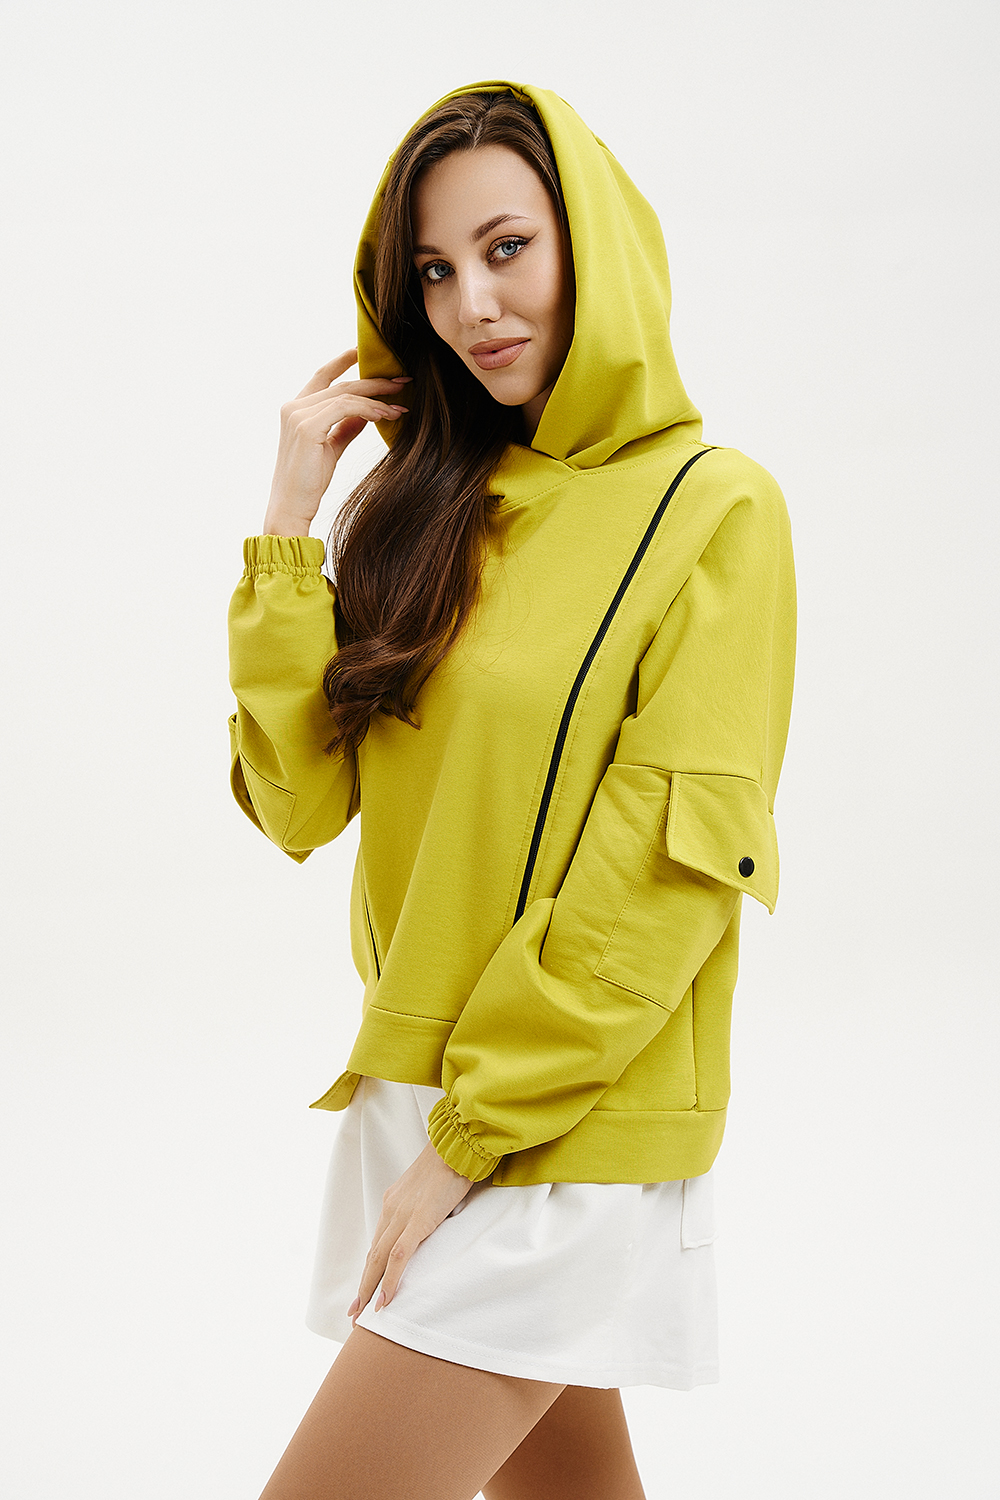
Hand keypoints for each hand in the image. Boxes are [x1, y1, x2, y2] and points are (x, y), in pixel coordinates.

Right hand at [262, 348, 410, 534]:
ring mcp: (297, 415)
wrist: (291, 508)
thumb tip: (367, 414)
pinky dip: (368, 409)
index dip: (343, 361)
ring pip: (346, 393)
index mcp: (295, 409)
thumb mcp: (331, 448)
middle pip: (342, 383)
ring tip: (400, 405)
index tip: (365, 352)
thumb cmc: (308, 482)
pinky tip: (385, 416)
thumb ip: (345, 427)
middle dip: (375, 381)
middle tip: (402, 381)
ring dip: (378, 398)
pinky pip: (345, 408)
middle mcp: (293, 407)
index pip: (323, 375)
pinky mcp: (306, 427)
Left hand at [348, 1141, 474, 1326]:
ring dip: (369, 1289)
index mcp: (394, 1201)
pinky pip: (399, 1257)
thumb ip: (428, 1207)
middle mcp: (391, 1209)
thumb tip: (437, 1221)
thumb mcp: (433, 1189)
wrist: (456, 1144)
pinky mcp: (417, 1220)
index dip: (371, 1268)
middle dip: (362, 1286)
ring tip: (363, 1315)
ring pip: (379, 1259)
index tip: (366, 1289)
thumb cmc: (451, 1163)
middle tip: (354, 1313)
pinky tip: (385, 1300)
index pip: (378, 1242)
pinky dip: (390, 1280)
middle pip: (373, 1255)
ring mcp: (402, 1215)